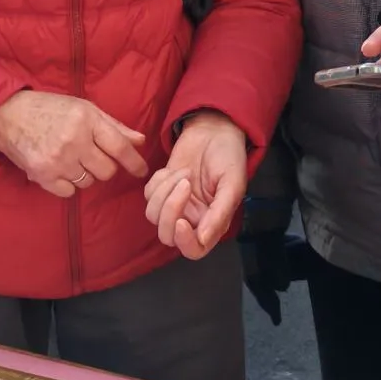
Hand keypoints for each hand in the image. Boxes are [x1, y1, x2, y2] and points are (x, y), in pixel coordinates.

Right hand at [0, 89, 146, 196]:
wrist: (9, 116)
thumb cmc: (51, 109)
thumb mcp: (84, 108)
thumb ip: (113, 126)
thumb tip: (140, 141)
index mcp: (87, 120)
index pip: (119, 147)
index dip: (135, 162)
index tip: (142, 170)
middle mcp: (74, 140)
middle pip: (107, 171)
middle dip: (105, 167)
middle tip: (92, 156)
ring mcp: (57, 160)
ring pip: (89, 182)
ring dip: (85, 174)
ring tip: (71, 158)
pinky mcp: (42, 175)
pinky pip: (69, 192)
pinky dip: (68, 184)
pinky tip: (59, 168)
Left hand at [143, 110, 247, 258]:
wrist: (213, 130)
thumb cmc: (229, 156)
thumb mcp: (232, 183)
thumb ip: (220, 213)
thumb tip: (205, 238)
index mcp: (213, 222)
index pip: (194, 250)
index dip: (185, 242)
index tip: (182, 222)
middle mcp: (192, 218)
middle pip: (167, 235)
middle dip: (171, 210)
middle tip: (185, 183)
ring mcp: (174, 204)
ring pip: (153, 215)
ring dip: (165, 191)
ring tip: (184, 172)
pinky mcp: (161, 188)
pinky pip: (147, 195)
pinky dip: (159, 180)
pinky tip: (174, 169)